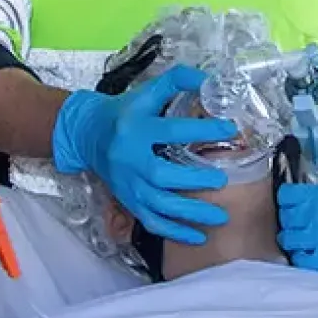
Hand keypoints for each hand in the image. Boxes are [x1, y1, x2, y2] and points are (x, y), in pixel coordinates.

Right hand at [52, 66, 235, 244]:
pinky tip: (198, 237)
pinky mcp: (128, 201)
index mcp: (136, 128)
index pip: (172, 131)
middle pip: (161, 175)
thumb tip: (212, 81)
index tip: (230, 129)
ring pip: (158, 204)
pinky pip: (151, 222)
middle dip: (194, 181)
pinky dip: (174, 232)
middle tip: (222, 180)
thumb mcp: (149, 90)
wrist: (88, 133)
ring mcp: (128, 184)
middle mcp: (130, 158)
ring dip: (190, 214)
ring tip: (221, 217)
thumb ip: (179, 79)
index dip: (202, 130)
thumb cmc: (126, 110)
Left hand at [277, 182, 317, 273]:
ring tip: (302, 240)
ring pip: (288, 239)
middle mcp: (312, 214)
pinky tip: (309, 254)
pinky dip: (301, 257)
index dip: (286, 199)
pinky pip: (300, 260)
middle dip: (289, 220)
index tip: (289, 202)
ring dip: (293, 239)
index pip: (286, 195)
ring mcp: (315, 238)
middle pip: (285, 217)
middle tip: (297, 223)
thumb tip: (310, 203)